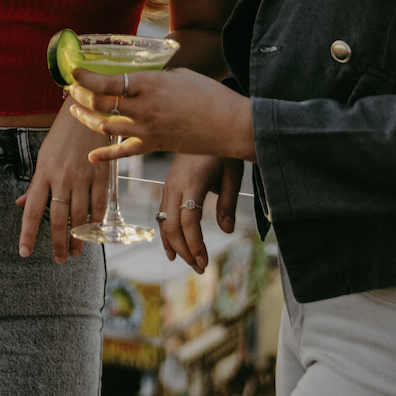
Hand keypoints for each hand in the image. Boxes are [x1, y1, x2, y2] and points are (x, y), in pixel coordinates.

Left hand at [15, 107, 107, 264]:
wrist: (88, 110)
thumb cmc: (63, 135)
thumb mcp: (44, 156)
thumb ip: (35, 184)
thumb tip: (21, 204)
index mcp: (43, 174)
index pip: (32, 211)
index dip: (27, 234)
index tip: (24, 252)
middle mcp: (62, 178)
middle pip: (57, 220)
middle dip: (57, 244)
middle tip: (60, 260)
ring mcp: (83, 178)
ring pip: (80, 217)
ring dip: (78, 239)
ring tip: (77, 252)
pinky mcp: (102, 176)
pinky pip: (99, 206)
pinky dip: (97, 223)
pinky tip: (94, 233)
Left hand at [66, 67, 255, 164]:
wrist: (230, 125)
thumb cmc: (209, 94)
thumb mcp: (179, 75)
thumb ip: (155, 79)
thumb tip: (141, 82)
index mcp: (150, 84)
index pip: (107, 82)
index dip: (86, 77)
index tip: (74, 71)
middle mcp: (144, 107)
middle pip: (100, 104)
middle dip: (80, 95)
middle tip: (72, 89)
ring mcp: (147, 130)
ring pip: (105, 126)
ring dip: (86, 119)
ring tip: (75, 111)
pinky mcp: (154, 146)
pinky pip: (123, 152)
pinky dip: (105, 154)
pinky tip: (92, 155)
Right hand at [159, 153, 242, 271]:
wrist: (204, 127)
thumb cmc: (223, 152)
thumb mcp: (232, 175)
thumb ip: (228, 203)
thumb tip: (227, 231)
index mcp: (193, 181)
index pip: (189, 219)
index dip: (195, 243)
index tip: (205, 261)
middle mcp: (175, 184)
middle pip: (173, 225)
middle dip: (186, 250)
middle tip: (201, 268)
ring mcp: (168, 185)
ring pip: (165, 222)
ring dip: (176, 245)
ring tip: (191, 263)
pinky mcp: (167, 186)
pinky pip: (162, 215)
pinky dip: (166, 234)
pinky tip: (172, 250)